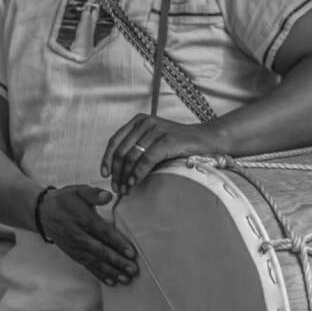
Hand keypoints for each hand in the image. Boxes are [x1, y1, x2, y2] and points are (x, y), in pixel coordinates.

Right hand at [37, 185, 137, 285]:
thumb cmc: (64, 200)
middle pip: (101, 251)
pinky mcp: (73, 254)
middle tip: (132, 270)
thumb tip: (108, 195)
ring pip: (95, 261)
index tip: (131, 253)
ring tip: (125, 279)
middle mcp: (79, 236)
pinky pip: (87, 266)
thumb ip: (93, 194)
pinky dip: (99, 275)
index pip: (103, 233)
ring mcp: (75, 247)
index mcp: (83, 219)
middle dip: (117, 262)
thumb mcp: (78, 191)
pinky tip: (111, 282)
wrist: (43, 212)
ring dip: (111, 271)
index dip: (118, 243)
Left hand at [101, 113, 220, 194]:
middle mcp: (145, 122)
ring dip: (125, 176)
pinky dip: (138, 174)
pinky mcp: (168, 140)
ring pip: (132, 157)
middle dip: (116, 172)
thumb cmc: (178, 144)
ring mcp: (157, 129)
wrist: (207, 139)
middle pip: (122, 150)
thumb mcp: (153, 141)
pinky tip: (134, 183)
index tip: (104, 174)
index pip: (115, 140)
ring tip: (124, 190)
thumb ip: (137, 148)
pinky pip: (146, 160)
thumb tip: (116, 171)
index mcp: (138, 120)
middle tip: (116, 188)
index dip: (107, 158)